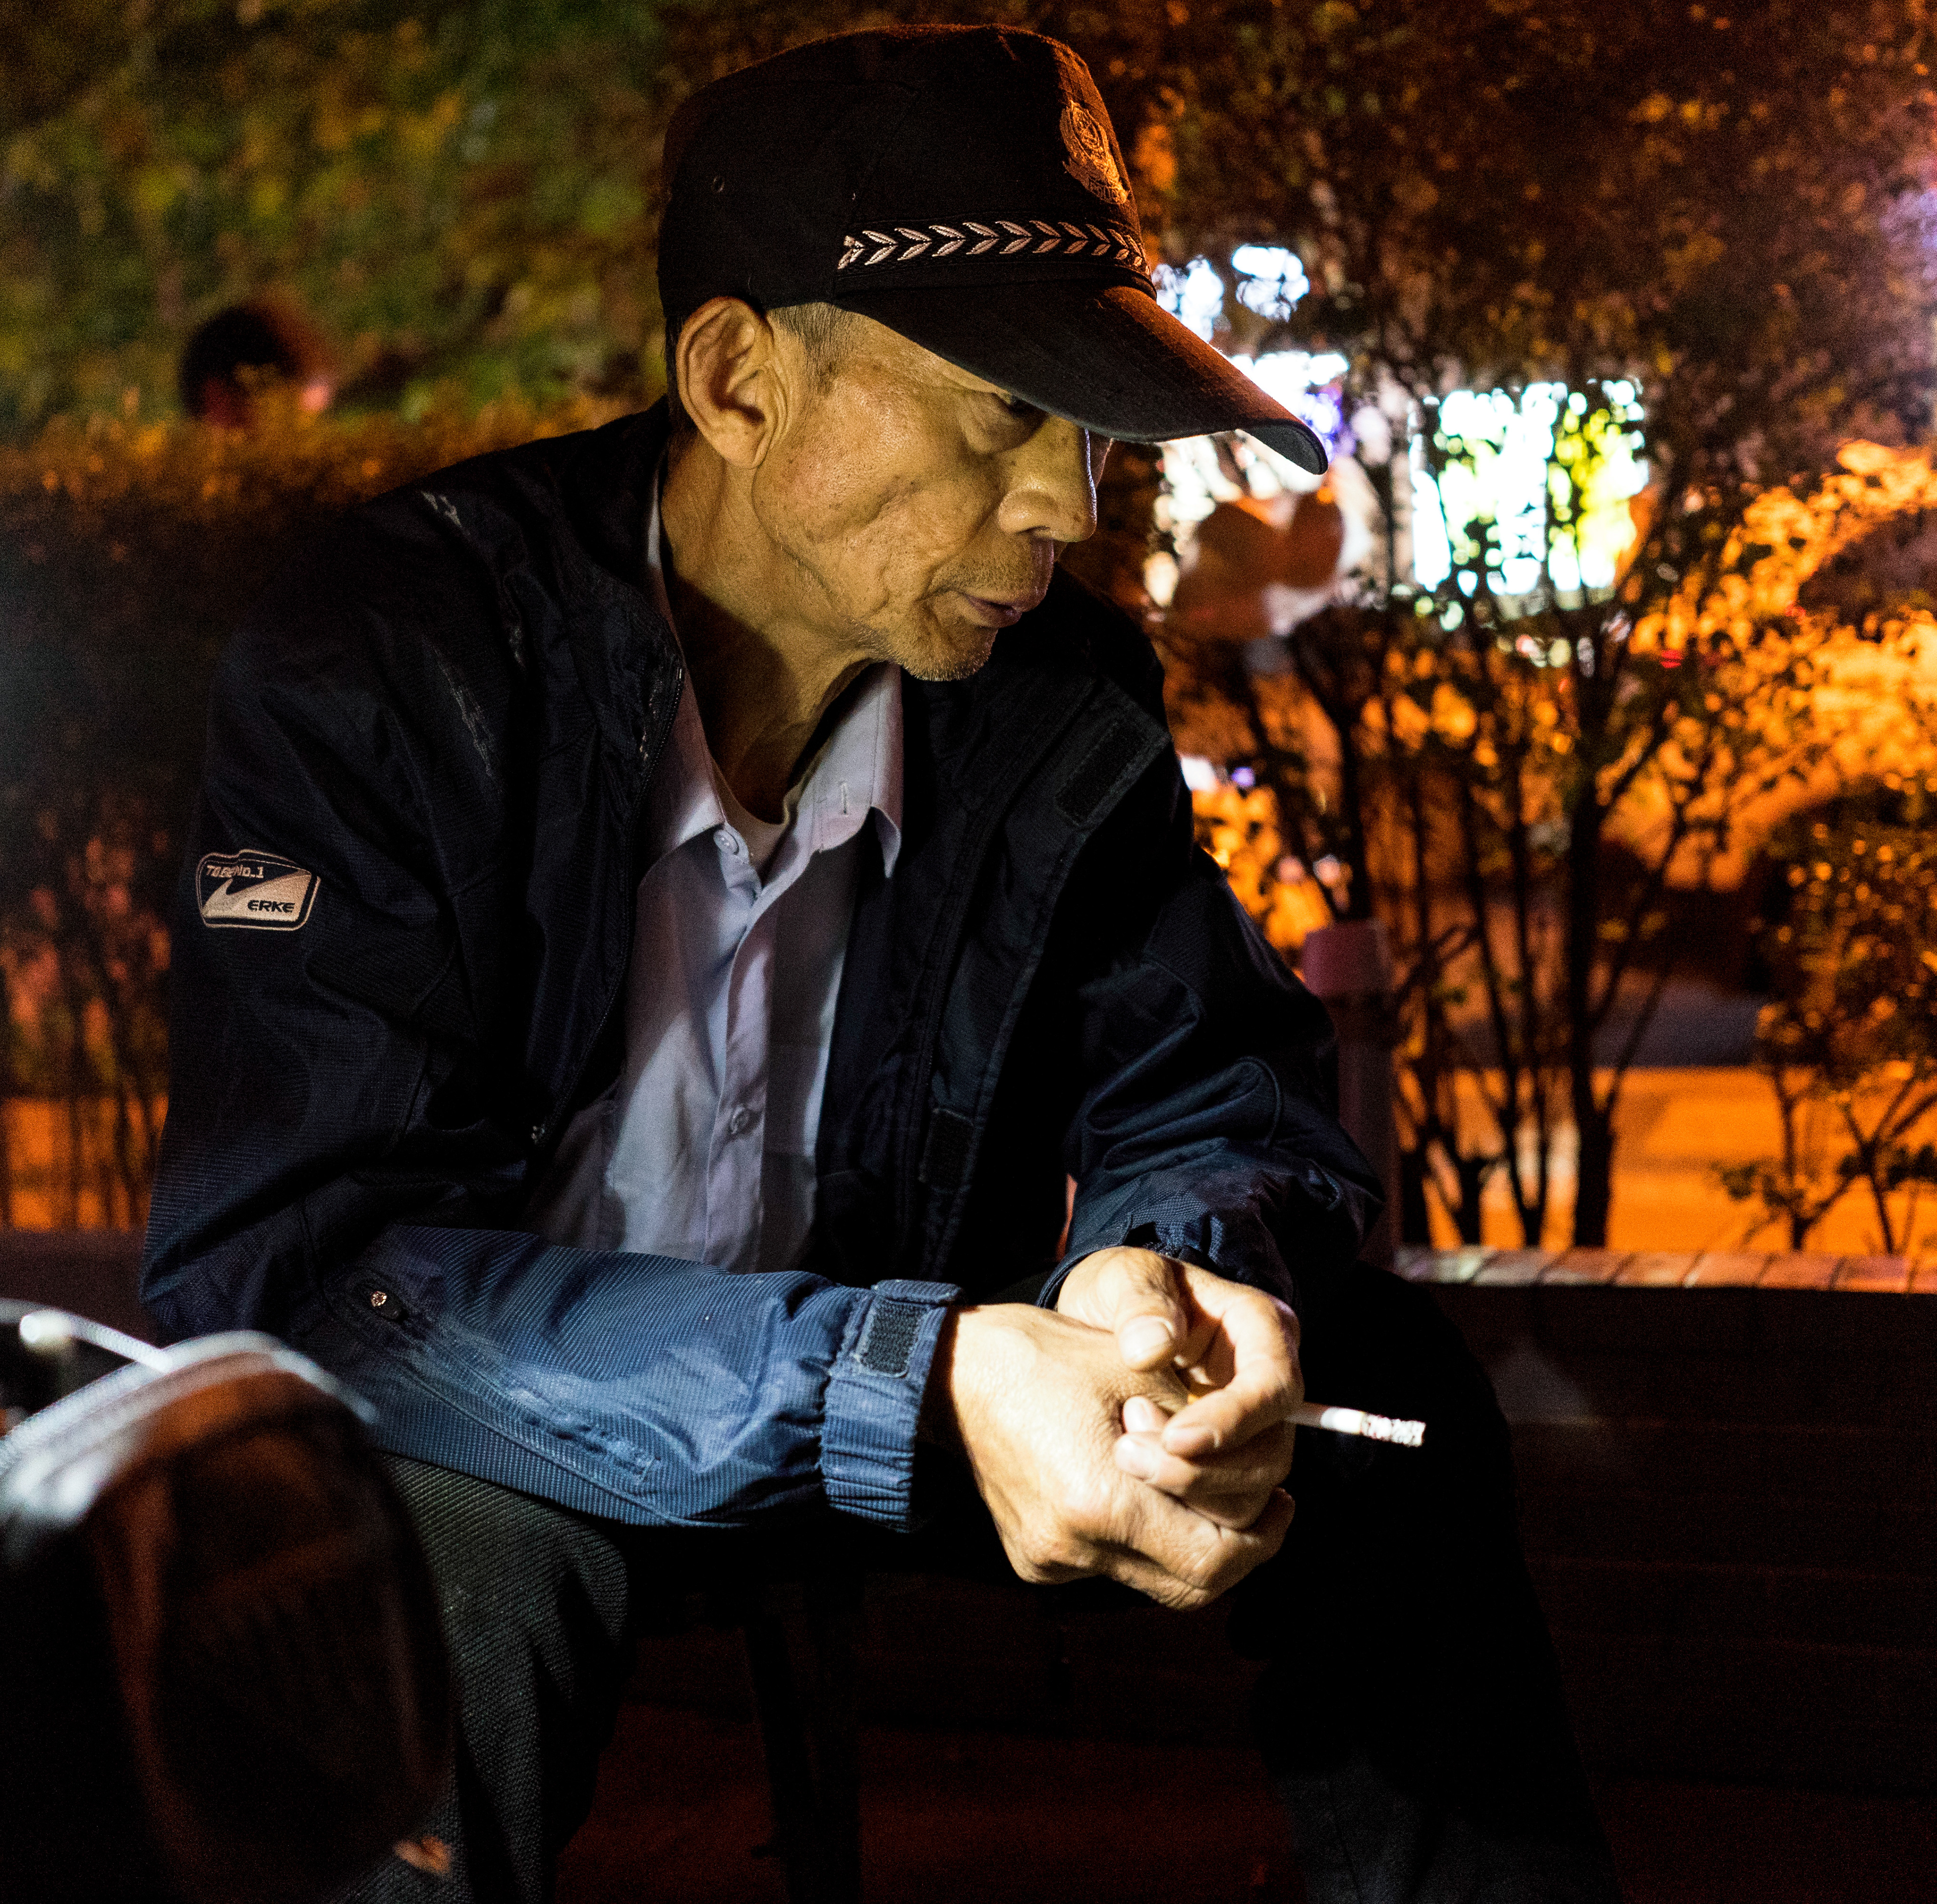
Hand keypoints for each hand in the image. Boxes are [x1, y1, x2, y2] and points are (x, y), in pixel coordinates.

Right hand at [930, 1303, 1293, 1610]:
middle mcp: (1073, 1548)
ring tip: (1207, 1490)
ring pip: (1154, 1579)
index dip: (1262, 1537)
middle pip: (1191, 1585)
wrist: (951, 1374)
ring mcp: (1050, 1562)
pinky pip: (1113, 1564)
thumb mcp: (1140, 1374)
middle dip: (1237, 1547)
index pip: (1214, 1559)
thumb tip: (1268, 1470)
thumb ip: (1205, 1431)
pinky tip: (1140, 1486)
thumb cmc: (1049, 1354)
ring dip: (1189, 1541)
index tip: (1284, 1500)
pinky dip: (1141, 1535)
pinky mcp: (1035, 1560)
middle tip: (1265, 1506)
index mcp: (1099, 1501)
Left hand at [1056, 1247, 1301, 1530]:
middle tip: (1132, 1456)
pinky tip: (1137, 1501)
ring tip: (1126, 1461)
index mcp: (1261, 1328)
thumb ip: (1139, 1302)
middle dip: (1207, 1469)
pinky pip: (1220, 1506)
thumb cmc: (1126, 1289)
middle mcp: (1266, 1384)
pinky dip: (1182, 1511)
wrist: (1107, 1319)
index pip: (1274, 1386)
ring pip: (1251, 1490)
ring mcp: (1247, 1429)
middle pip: (1271, 1452)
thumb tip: (1153, 1348)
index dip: (1234, 1421)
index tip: (1175, 1438)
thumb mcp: (1126, 1276)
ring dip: (1191, 1493)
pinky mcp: (1221, 1463)